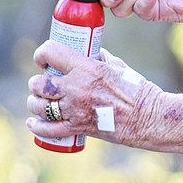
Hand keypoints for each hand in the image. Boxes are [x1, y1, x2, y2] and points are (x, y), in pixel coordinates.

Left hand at [26, 42, 160, 146]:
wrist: (148, 117)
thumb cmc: (138, 90)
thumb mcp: (120, 67)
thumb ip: (101, 59)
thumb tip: (90, 53)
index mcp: (87, 69)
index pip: (51, 53)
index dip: (42, 54)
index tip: (43, 60)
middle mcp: (76, 88)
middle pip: (40, 83)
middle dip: (37, 82)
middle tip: (43, 83)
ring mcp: (75, 109)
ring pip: (39, 105)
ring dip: (35, 102)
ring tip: (39, 101)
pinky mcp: (77, 127)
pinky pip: (47, 129)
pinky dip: (37, 126)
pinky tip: (33, 122)